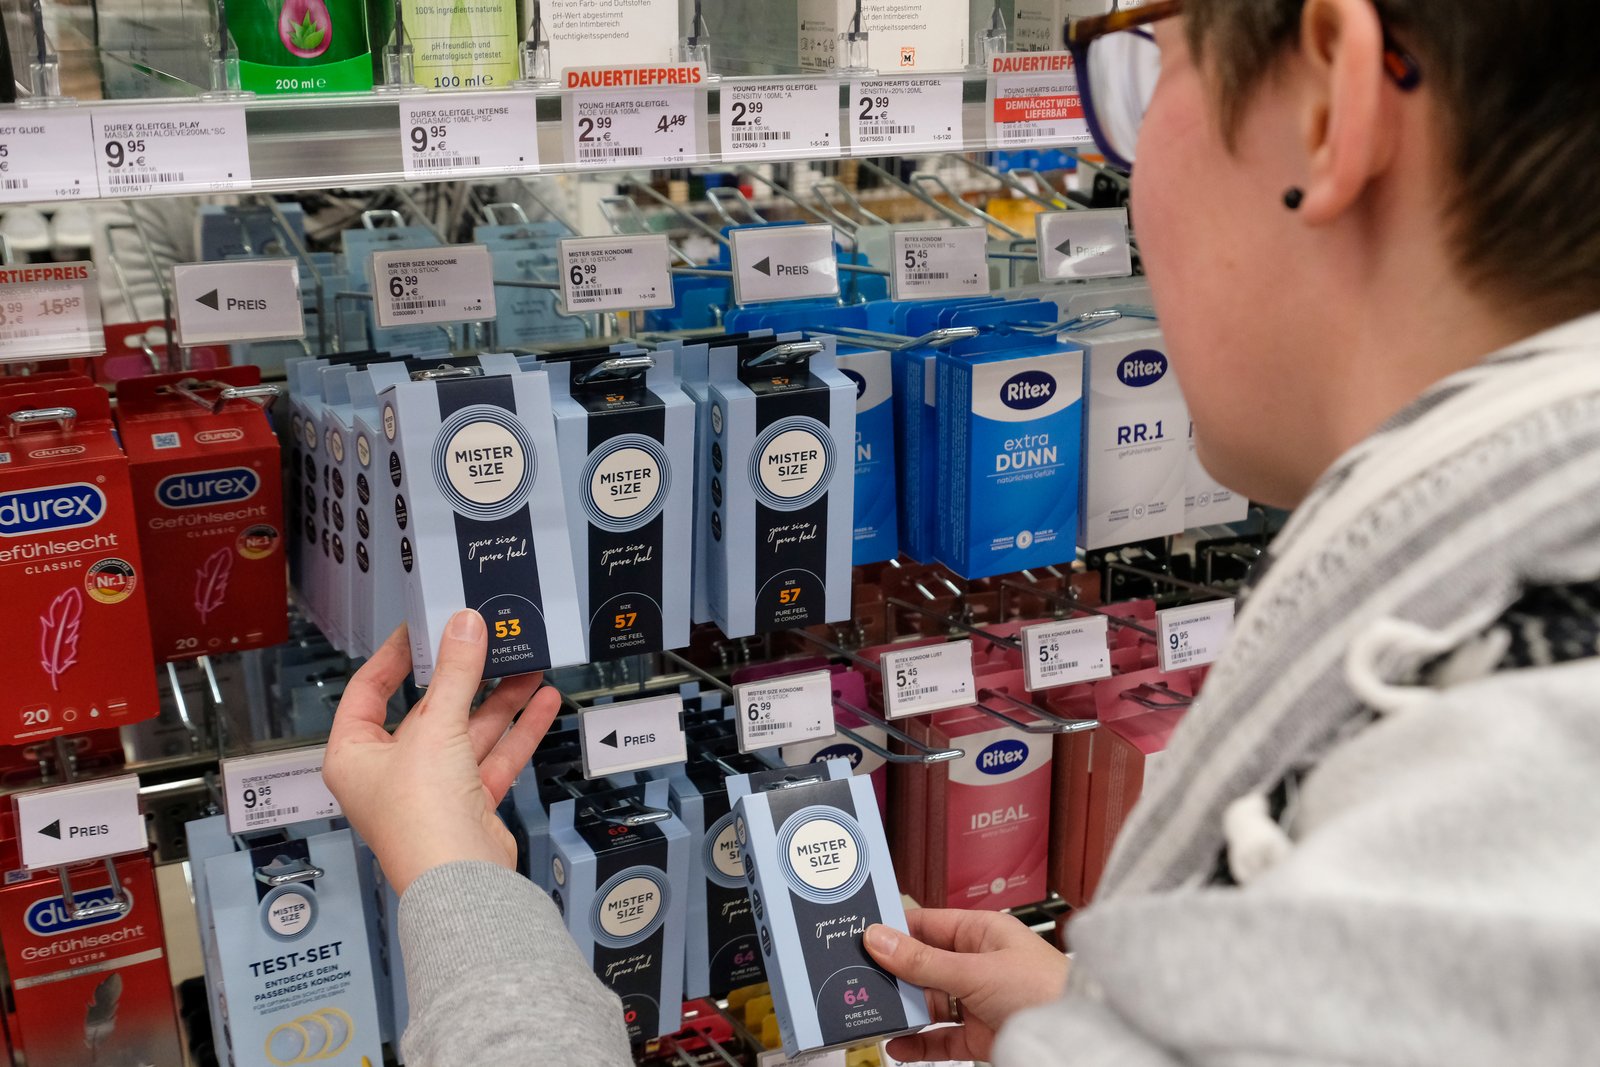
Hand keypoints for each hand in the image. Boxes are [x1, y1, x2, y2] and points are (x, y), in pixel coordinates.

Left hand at [324, 612, 560, 895]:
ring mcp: (432, 788)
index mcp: (355, 755)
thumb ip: (456, 673)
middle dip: (464, 678)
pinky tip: (541, 703)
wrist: (461, 881)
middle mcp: (390, 772)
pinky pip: (493, 756)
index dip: (394, 656)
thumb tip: (464, 626)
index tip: (421, 629)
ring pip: (467, 732)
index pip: (368, 691)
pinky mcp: (469, 802)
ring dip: (499, 700)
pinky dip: (517, 730)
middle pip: (428, 710)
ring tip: (527, 666)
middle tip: (485, 642)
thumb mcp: (436, 728)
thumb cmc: (421, 819)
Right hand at [865, 909, 1069, 1062]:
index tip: (859, 936)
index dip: (894, 930)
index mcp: (981, 932)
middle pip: (923, 965)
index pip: (927, 924)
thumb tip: (879, 939)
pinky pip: (939, 1037)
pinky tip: (897, 1043)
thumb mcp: (975, 971)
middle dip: (892, 975)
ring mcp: (977, 999)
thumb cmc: (1045, 990)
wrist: (1078, 1038)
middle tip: (856, 979)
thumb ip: (923, 961)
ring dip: (902, 1010)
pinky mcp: (978, 1034)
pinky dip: (918, 1042)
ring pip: (928, 1002)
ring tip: (871, 1013)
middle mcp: (977, 962)